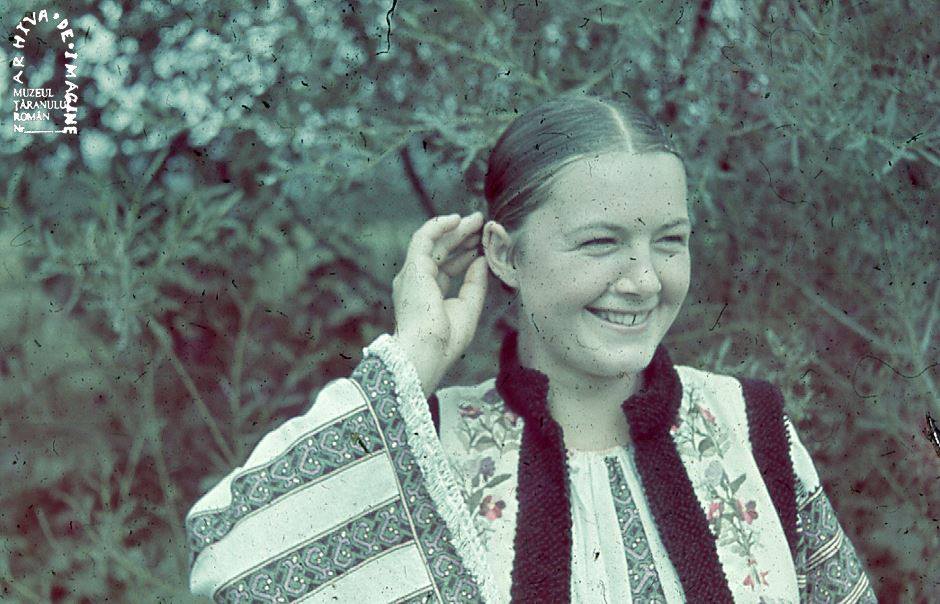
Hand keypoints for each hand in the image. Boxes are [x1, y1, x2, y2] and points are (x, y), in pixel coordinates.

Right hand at [392, 212, 487, 395]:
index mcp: (427, 296)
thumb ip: (474, 283)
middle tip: (481, 226)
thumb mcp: (468, 308)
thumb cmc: (445, 340)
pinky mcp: (413, 266)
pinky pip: (424, 237)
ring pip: (435, 242)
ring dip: (456, 230)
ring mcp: (413, 274)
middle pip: (442, 253)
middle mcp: (416, 282)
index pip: (446, 269)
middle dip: (462, 238)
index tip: (482, 247)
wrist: (427, 350)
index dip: (465, 257)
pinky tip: (456, 219)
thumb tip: (481, 259)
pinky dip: (439, 225)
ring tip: (476, 220)